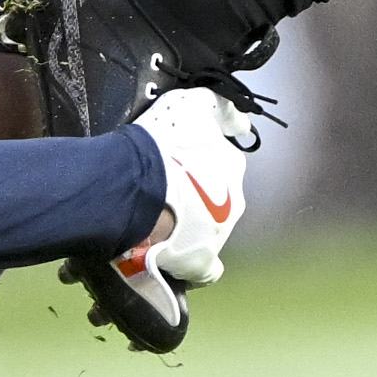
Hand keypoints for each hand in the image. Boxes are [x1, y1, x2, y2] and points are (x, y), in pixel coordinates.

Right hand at [68, 87, 257, 354]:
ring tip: (148, 231)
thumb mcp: (192, 106)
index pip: (222, 161)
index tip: (173, 164)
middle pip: (213, 201)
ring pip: (203, 235)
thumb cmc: (159, 143)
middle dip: (191, 201)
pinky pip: (199, 270)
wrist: (134, 187)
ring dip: (182, 233)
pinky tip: (162, 261)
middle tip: (158, 197)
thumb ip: (217, 110)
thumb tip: (242, 120)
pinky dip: (182, 267)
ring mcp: (218, 235)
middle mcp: (233, 200)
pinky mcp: (200, 264)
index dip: (195, 163)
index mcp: (230, 164)